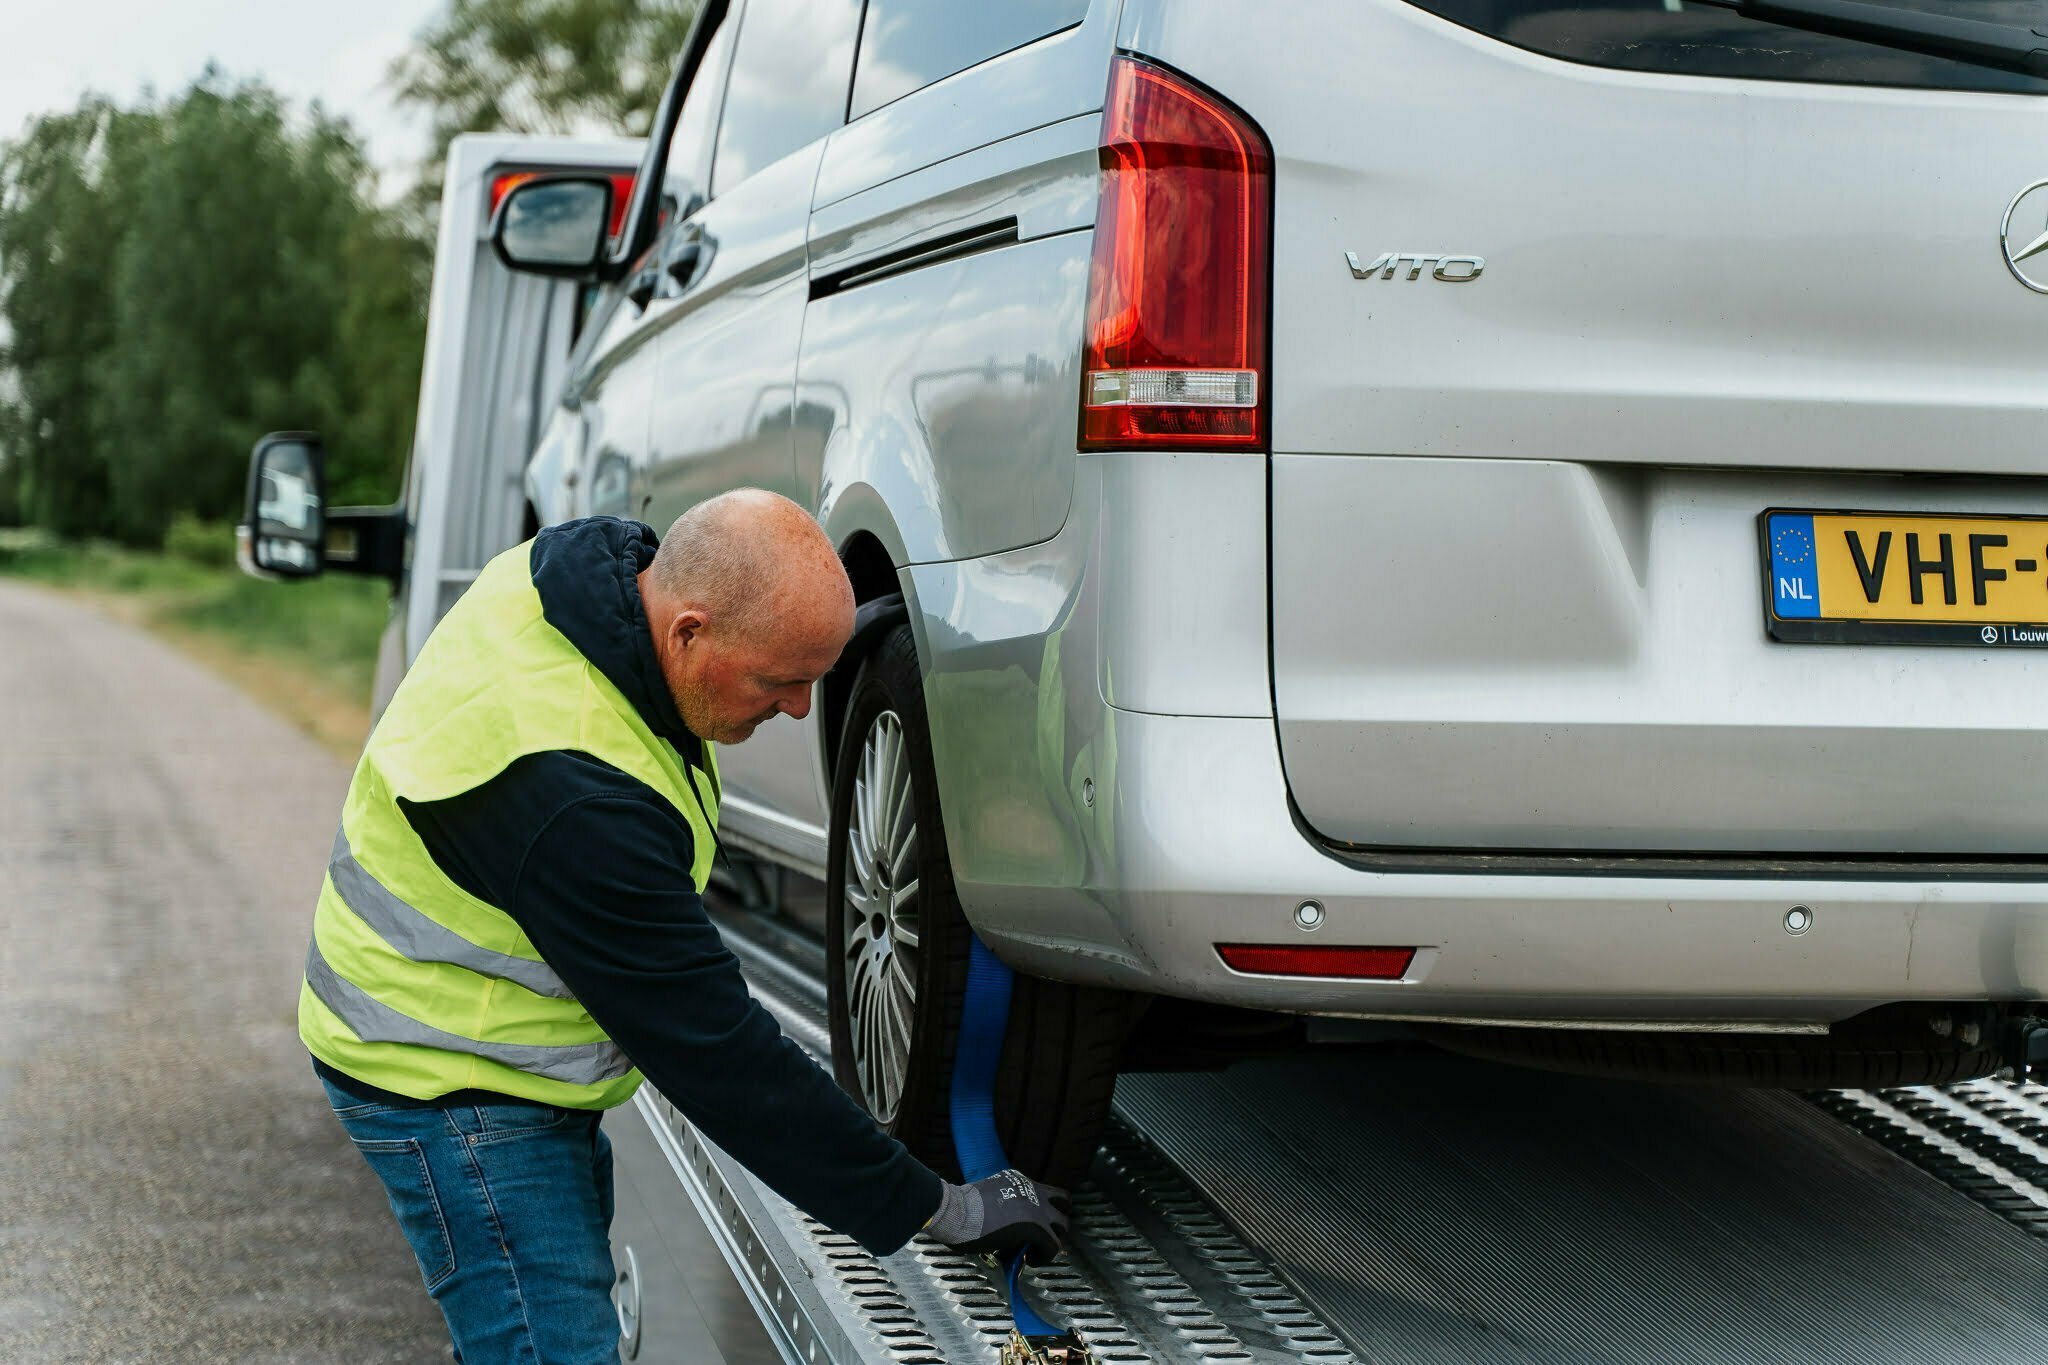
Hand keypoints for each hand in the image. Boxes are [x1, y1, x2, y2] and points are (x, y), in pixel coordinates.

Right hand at [924, 1169, 1071, 1264]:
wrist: (956, 1212)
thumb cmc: (960, 1208)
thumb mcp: (987, 1198)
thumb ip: (1002, 1207)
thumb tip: (1004, 1229)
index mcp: (1017, 1180)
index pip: (1042, 1191)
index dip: (1041, 1209)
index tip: (1028, 1224)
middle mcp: (1031, 1189)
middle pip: (1063, 1201)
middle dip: (1057, 1219)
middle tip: (1045, 1234)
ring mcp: (1036, 1208)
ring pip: (1063, 1225)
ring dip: (1053, 1238)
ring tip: (1037, 1250)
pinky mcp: (1036, 1227)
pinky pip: (1053, 1245)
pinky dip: (1044, 1256)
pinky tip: (1030, 1261)